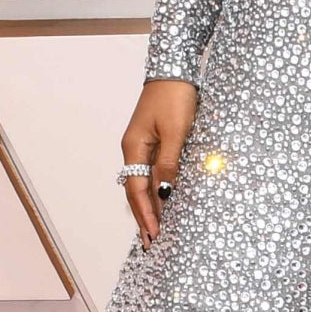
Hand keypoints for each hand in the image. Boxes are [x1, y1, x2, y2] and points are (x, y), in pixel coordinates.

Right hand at [121, 80, 198, 244]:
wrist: (174, 70)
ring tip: (156, 228)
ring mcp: (142, 144)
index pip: (137, 190)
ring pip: (143, 182)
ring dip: (150, 205)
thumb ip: (170, 162)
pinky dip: (157, 189)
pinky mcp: (153, 140)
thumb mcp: (177, 132)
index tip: (153, 235)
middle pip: (136, 190)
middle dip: (144, 216)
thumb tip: (164, 192)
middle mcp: (133, 149)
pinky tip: (164, 199)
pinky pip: (152, 171)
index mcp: (134, 148)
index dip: (145, 214)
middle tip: (151, 241)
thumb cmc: (175, 97)